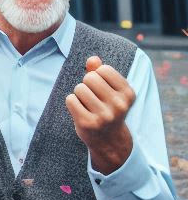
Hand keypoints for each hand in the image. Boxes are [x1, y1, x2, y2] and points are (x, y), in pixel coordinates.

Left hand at [65, 56, 134, 173]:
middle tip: (93, 98)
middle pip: (90, 78)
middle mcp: (119, 105)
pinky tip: (81, 112)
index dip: (97, 75)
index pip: (103, 69)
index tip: (103, 89)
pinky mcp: (88, 123)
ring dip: (79, 94)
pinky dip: (72, 103)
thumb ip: (100, 71)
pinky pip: (70, 99)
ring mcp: (104, 116)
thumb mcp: (110, 89)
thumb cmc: (107, 107)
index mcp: (128, 94)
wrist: (108, 139)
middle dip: (87, 84)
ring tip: (88, 105)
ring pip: (79, 88)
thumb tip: (92, 59)